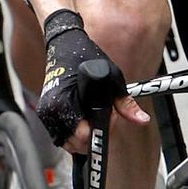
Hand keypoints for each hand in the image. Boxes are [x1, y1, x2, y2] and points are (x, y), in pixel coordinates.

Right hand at [34, 9, 147, 152]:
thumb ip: (125, 104)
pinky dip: (74, 131)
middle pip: (76, 143)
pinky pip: (61, 135)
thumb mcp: (112, 78)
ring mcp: (46, 114)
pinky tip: (83, 115)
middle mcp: (52, 111)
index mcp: (65, 103)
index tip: (108, 116)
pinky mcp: (45, 114)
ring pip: (69, 142)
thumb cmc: (85, 56)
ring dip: (83, 135)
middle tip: (103, 113)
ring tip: (92, 113)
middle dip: (93, 134)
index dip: (101, 130)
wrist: (63, 44)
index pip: (83, 137)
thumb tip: (142, 120)